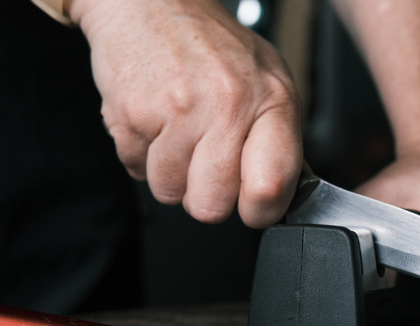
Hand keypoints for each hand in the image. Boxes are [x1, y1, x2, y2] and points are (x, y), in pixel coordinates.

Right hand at [67, 0, 302, 227]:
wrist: (152, 3)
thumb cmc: (213, 45)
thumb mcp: (268, 80)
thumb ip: (279, 137)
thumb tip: (287, 191)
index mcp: (271, 100)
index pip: (271, 187)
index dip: (259, 210)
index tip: (252, 204)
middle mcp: (227, 105)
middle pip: (212, 206)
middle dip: (207, 195)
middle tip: (208, 162)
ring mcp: (177, 111)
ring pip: (170, 193)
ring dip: (172, 175)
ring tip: (180, 135)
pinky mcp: (132, 114)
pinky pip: (136, 171)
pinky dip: (143, 156)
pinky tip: (157, 124)